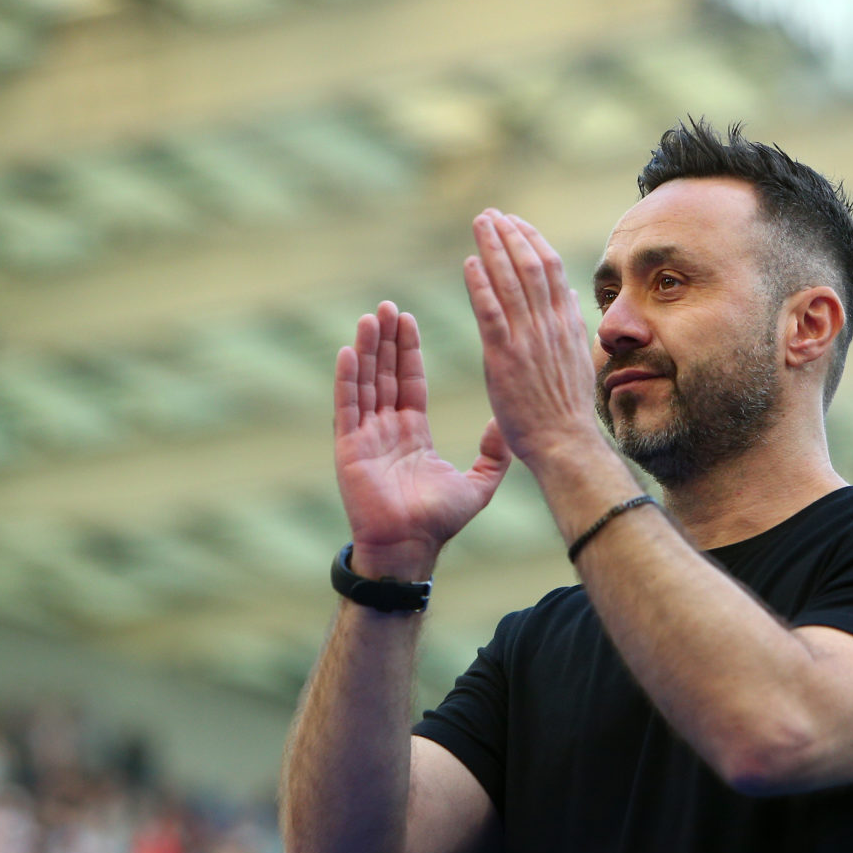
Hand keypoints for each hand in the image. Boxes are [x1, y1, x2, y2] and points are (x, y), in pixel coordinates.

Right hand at [334, 301, 510, 578]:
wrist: (410, 546)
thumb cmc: (439, 521)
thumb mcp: (478, 483)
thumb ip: (493, 454)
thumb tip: (506, 425)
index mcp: (413, 434)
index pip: (409, 382)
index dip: (408, 351)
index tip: (408, 319)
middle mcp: (386, 430)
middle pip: (385, 375)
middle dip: (386, 340)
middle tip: (388, 306)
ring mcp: (365, 438)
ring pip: (365, 383)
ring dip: (367, 350)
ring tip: (370, 318)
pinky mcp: (348, 448)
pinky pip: (347, 407)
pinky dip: (347, 379)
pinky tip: (349, 351)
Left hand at [464, 210, 604, 470]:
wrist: (564, 443)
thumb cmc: (567, 410)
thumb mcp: (578, 360)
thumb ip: (572, 326)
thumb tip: (570, 296)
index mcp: (567, 324)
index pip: (551, 269)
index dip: (532, 241)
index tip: (516, 223)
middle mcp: (549, 325)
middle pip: (530, 265)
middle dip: (510, 234)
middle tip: (491, 214)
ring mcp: (528, 340)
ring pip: (511, 281)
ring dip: (493, 247)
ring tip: (479, 223)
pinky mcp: (505, 357)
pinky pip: (491, 312)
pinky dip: (480, 284)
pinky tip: (469, 263)